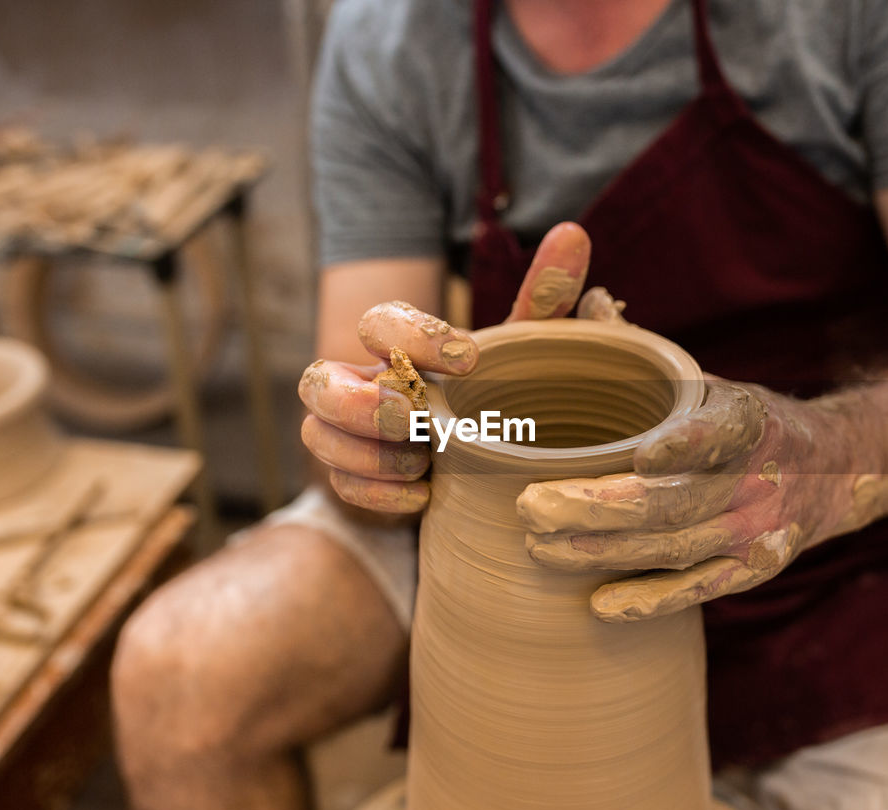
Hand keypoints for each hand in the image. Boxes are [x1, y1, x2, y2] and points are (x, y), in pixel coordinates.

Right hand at [297, 222, 592, 513]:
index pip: (378, 321)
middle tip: (412, 414)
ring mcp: (354, 434)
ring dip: (364, 451)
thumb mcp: (525, 348)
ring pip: (314, 434)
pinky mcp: (359, 479)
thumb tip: (573, 236)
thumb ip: (545, 297)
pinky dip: (376, 493)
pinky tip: (425, 496)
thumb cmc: (502, 390)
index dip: (412, 336)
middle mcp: (365, 383)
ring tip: (422, 461)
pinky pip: (339, 486)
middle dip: (356, 401)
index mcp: (402, 345)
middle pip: (314, 380)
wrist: (493, 459)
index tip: (471, 359)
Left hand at [517, 379, 851, 621]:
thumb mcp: (706, 379)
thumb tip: (590, 302)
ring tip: (538, 546)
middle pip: (676, 502)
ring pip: (676, 547)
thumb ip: (646, 351)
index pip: (723, 431)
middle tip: (530, 506)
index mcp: (750, 421)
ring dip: (605, 552)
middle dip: (600, 508)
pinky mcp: (752, 570)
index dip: (688, 444)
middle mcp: (759, 479)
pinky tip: (598, 605)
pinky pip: (699, 589)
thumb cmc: (741, 421)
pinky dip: (651, 600)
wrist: (833, 471)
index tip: (644, 455)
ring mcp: (757, 531)